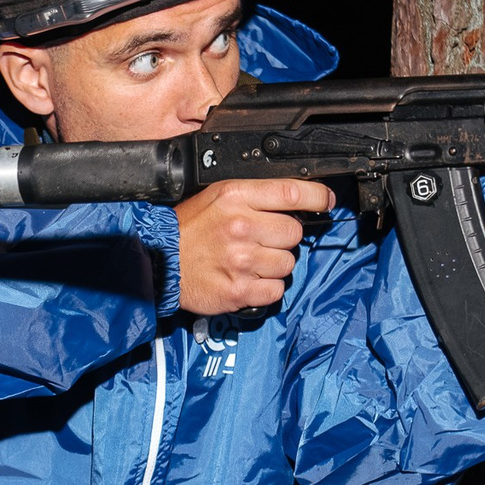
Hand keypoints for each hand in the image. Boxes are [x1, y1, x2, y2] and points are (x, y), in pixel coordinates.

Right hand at [176, 178, 334, 314]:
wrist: (158, 262)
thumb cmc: (189, 230)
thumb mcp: (217, 197)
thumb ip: (255, 197)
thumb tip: (298, 202)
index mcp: (236, 197)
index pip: (293, 193)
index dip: (317, 197)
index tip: (325, 201)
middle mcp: (240, 226)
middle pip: (294, 232)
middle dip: (283, 239)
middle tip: (261, 241)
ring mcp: (241, 261)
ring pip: (288, 264)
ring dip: (274, 266)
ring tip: (249, 262)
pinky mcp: (239, 291)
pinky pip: (276, 291)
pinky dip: (266, 289)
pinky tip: (247, 280)